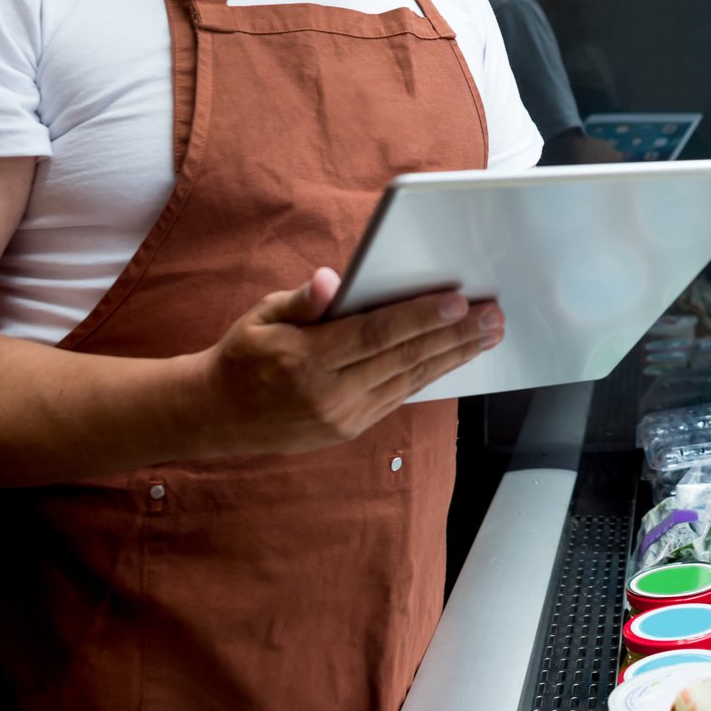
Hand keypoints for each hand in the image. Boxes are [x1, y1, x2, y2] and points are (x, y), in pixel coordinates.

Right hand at [193, 269, 504, 455]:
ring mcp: (342, 417)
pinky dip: (431, 374)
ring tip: (489, 335)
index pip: (375, 334)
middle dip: (454, 336)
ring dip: (453, 356)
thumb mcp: (261, 318)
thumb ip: (300, 301)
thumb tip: (328, 281)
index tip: (459, 301)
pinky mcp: (350, 429)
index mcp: (305, 360)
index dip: (420, 317)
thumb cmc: (243, 355)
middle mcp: (328, 394)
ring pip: (409, 380)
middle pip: (403, 358)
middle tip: (494, 316)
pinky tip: (456, 356)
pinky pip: (400, 396)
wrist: (216, 416)